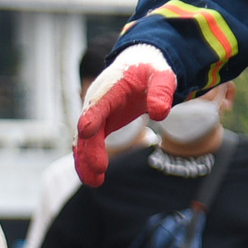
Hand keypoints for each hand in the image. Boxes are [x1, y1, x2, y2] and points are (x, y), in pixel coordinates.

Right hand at [75, 44, 176, 186]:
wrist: (138, 66)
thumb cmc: (150, 71)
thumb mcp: (163, 75)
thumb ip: (162, 90)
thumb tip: (161, 113)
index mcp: (110, 87)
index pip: (98, 104)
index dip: (92, 116)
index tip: (85, 130)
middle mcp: (96, 103)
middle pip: (88, 128)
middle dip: (90, 149)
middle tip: (99, 170)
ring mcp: (94, 115)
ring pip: (84, 140)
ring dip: (85, 160)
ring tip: (94, 182)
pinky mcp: (98, 126)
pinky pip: (88, 145)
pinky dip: (87, 160)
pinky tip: (92, 178)